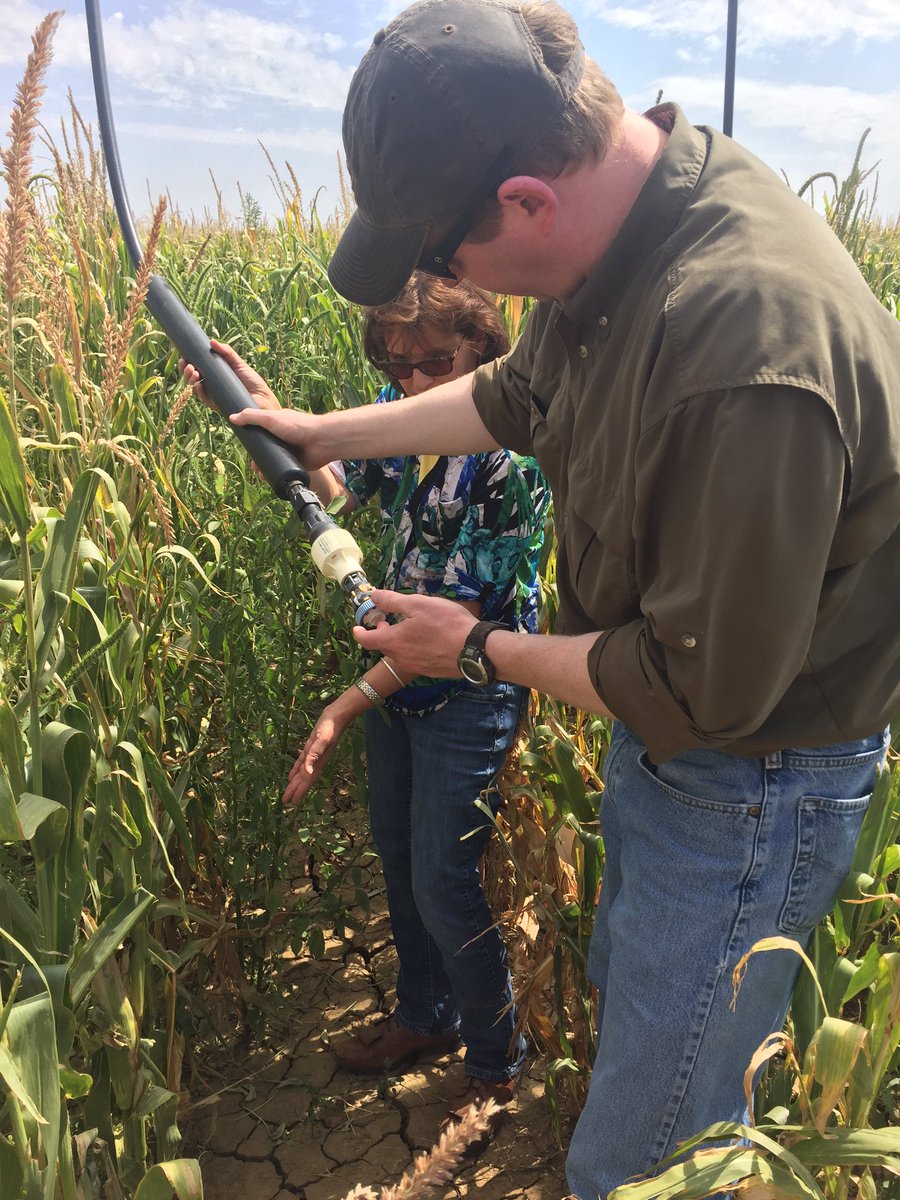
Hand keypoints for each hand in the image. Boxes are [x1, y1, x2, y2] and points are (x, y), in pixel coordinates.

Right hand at [180, 339, 280, 411]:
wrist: (264, 399)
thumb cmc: (253, 382)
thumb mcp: (239, 364)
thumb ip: (227, 353)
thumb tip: (212, 341)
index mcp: (215, 375)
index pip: (197, 369)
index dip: (188, 364)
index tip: (183, 356)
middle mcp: (212, 385)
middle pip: (193, 378)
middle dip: (186, 371)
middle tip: (187, 364)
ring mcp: (214, 396)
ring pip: (195, 389)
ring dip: (190, 380)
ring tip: (194, 371)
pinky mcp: (217, 405)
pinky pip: (204, 399)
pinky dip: (199, 391)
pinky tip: (198, 384)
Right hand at [228, 405, 332, 467]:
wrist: (321, 441)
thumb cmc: (298, 425)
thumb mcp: (271, 418)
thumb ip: (252, 417)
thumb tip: (233, 417)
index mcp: (276, 425)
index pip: (259, 432)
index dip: (252, 440)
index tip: (246, 447)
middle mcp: (282, 438)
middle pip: (265, 449)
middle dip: (256, 458)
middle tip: (252, 465)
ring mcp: (289, 451)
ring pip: (272, 461)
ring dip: (264, 468)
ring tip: (259, 473)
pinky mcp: (295, 463)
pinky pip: (282, 471)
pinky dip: (274, 474)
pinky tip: (268, 477)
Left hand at [282, 698, 355, 805]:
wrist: (336, 716)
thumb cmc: (329, 727)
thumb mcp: (321, 740)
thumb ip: (314, 755)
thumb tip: (308, 772)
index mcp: (318, 762)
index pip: (307, 780)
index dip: (299, 791)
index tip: (292, 802)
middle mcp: (316, 761)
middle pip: (303, 779)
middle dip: (295, 789)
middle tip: (285, 801)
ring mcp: (313, 754)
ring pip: (302, 772)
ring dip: (295, 782)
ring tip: (288, 791)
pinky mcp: (310, 747)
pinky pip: (302, 762)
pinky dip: (296, 769)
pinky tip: (292, 775)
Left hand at [352, 590, 477, 678]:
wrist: (474, 649)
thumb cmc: (446, 623)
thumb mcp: (418, 604)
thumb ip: (392, 601)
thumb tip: (373, 596)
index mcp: (394, 641)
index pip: (367, 640)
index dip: (359, 633)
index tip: (356, 628)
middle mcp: (401, 657)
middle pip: (384, 646)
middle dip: (382, 633)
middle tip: (387, 621)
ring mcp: (416, 666)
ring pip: (399, 653)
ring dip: (398, 641)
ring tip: (409, 628)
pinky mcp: (430, 670)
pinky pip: (414, 659)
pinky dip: (412, 648)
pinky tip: (427, 639)